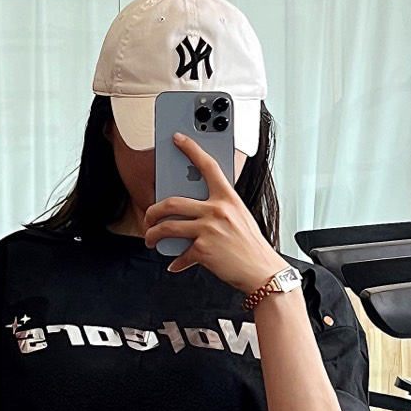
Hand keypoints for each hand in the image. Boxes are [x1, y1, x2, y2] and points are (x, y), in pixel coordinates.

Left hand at [143, 132, 283, 289]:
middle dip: (153, 211)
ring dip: (153, 234)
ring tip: (151, 239)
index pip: (208, 166)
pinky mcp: (203, 251)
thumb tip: (196, 211)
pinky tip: (174, 264)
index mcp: (228, 198)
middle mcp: (217, 210)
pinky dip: (175, 262)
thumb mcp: (239, 217)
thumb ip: (219, 208)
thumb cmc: (251, 246)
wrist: (262, 271)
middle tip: (149, 217)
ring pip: (168, 227)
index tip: (178, 139)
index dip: (191, 148)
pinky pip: (181, 255)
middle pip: (172, 202)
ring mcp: (209, 230)